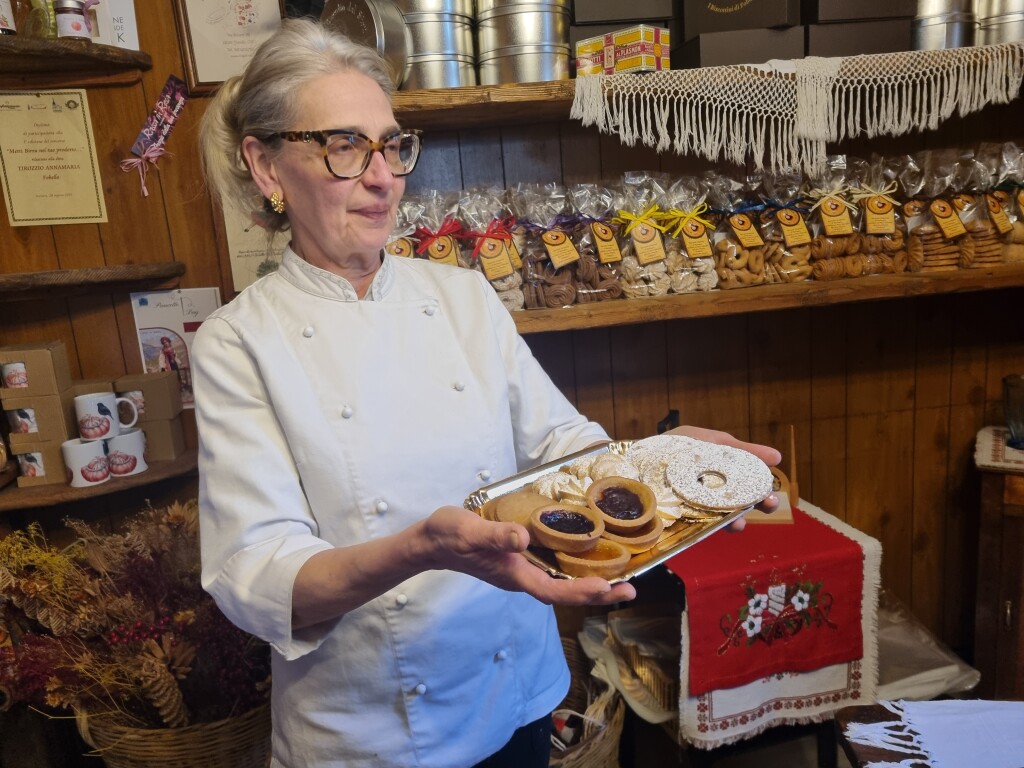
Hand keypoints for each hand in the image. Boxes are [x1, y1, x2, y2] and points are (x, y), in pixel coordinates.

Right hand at [420, 506, 635, 605]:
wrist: (431, 542)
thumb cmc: (449, 536)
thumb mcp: (469, 531)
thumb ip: (495, 536)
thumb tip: (523, 538)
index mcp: (513, 574)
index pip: (552, 591)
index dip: (580, 592)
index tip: (606, 588)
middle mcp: (522, 577)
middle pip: (565, 592)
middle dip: (598, 592)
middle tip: (632, 588)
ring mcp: (522, 571)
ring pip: (562, 582)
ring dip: (592, 582)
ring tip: (623, 578)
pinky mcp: (521, 561)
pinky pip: (554, 570)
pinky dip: (576, 568)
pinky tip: (590, 559)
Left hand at [663, 425, 781, 530]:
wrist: (635, 461)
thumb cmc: (675, 447)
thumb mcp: (708, 440)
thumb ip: (738, 448)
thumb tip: (777, 458)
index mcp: (723, 472)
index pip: (749, 481)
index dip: (762, 484)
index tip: (773, 485)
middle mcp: (715, 491)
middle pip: (742, 500)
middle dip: (758, 502)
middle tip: (768, 503)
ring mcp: (700, 507)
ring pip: (725, 516)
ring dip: (737, 519)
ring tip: (742, 522)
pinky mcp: (684, 521)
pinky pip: (703, 527)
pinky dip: (714, 527)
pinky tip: (722, 524)